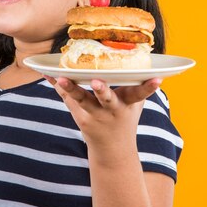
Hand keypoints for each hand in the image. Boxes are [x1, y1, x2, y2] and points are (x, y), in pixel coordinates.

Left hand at [45, 76, 162, 151]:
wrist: (113, 151)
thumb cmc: (125, 118)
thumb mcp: (134, 103)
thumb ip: (136, 83)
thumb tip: (143, 55)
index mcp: (128, 104)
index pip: (141, 94)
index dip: (150, 87)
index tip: (158, 79)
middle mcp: (112, 110)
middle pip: (107, 99)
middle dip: (102, 91)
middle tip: (97, 82)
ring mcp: (95, 116)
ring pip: (82, 100)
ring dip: (71, 88)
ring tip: (61, 78)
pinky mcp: (81, 119)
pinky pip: (68, 98)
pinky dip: (59, 86)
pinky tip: (48, 73)